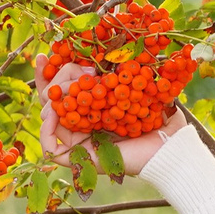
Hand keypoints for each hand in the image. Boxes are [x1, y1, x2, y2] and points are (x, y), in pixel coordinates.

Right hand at [34, 59, 179, 175]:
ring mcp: (77, 141)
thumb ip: (128, 73)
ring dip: (52, 98)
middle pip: (51, 98)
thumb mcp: (142, 90)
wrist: (170, 149)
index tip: (44, 54)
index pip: (63, 89)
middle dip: (57, 78)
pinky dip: (46, 130)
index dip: (49, 73)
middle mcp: (81, 123)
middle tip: (79, 72)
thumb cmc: (162, 122)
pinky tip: (53, 114)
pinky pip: (50, 147)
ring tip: (71, 89)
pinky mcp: (78, 158)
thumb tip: (115, 54)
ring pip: (47, 116)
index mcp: (93, 108)